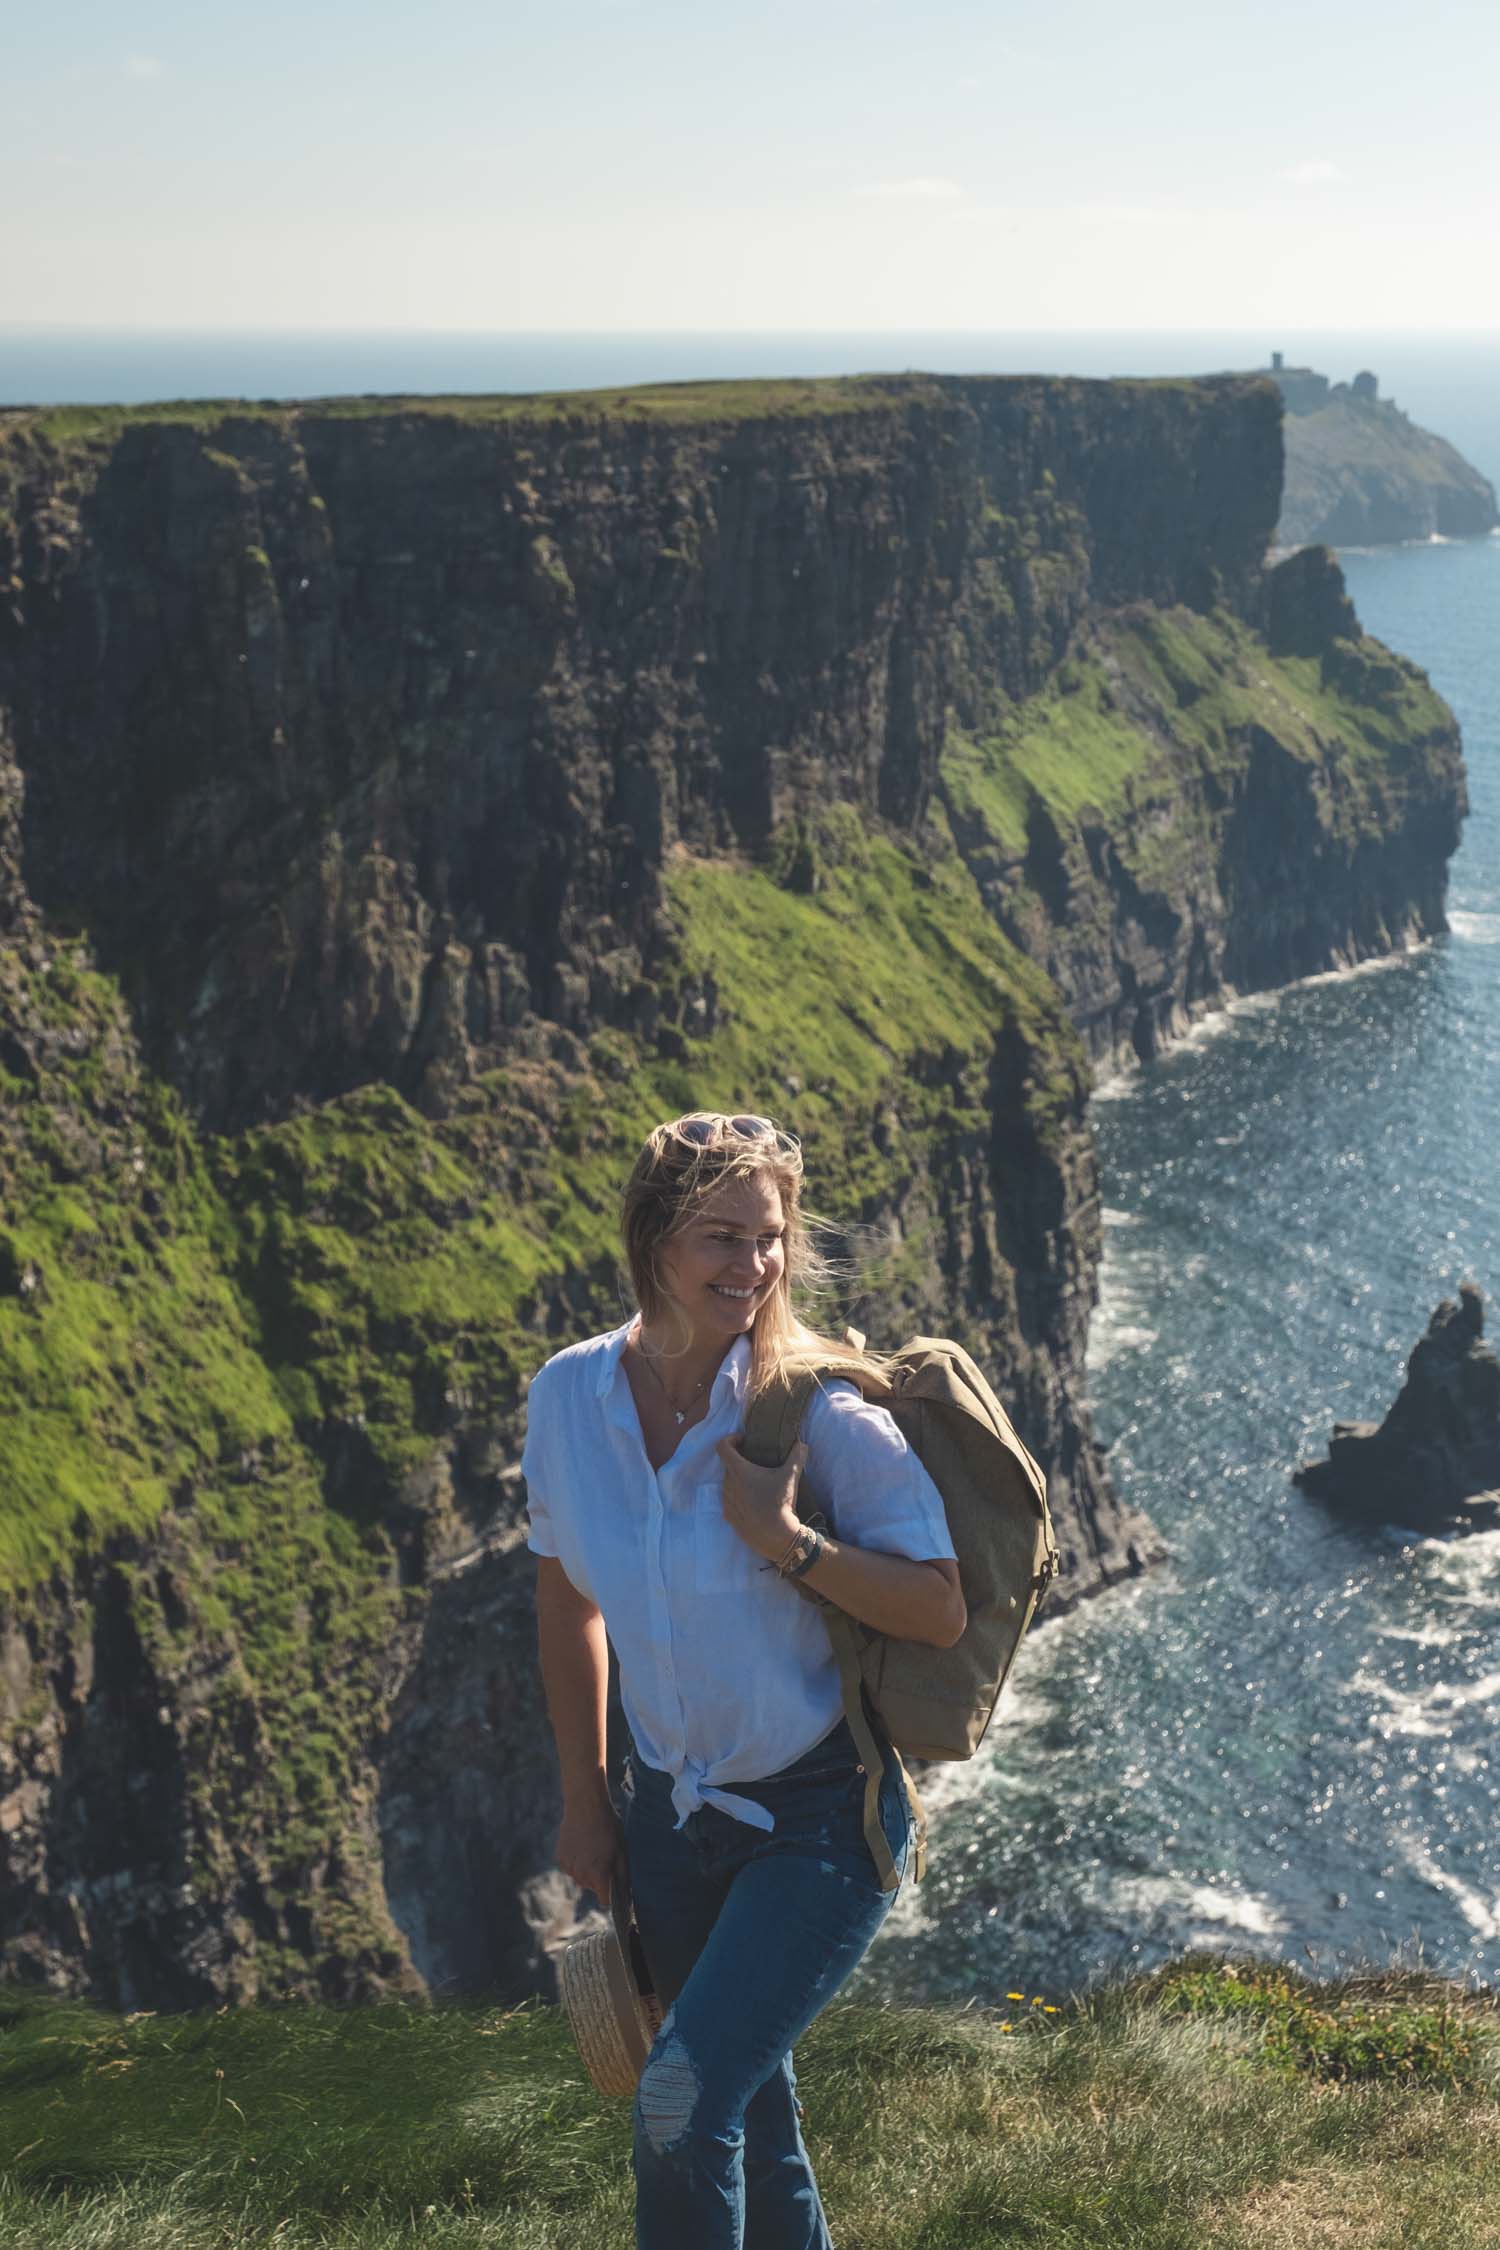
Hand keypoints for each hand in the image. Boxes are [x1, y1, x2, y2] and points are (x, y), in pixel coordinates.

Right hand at [555, 1793, 624, 1907]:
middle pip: (592, 1887)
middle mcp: (581, 1875)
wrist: (586, 1806)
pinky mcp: (560, 1858)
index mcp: (598, 1875)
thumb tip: (625, 1896)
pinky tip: (582, 1845)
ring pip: (580, 1878)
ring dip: (587, 1869)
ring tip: (593, 1848)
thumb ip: (623, 1877)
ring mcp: (569, 1867)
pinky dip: (576, 1861)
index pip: (605, 1901)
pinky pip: (571, 1867)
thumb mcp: (622, 1851)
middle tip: (605, 1856)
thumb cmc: (608, 1827)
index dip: (611, 1895)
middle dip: (599, 1878)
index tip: (615, 1885)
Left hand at [715, 1435, 807, 1563]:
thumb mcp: (791, 1477)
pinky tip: (753, 1502)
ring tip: (757, 1485)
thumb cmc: (780, 1503)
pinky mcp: (729, 1516)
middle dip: (740, 1462)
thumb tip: (801, 1444)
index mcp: (738, 1470)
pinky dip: (738, 1497)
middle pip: (728, 1465)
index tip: (744, 1441)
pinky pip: (729, 1500)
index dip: (731, 1439)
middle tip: (756, 1464)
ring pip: (728, 1483)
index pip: (722, 1446)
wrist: (775, 1536)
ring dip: (738, 1480)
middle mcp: (727, 1484)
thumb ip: (796, 1456)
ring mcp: (726, 1501)